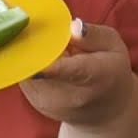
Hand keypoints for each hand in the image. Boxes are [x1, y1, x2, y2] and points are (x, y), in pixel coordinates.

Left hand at [20, 19, 134, 127]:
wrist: (105, 112)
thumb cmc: (111, 71)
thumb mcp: (113, 46)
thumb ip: (93, 34)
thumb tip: (71, 26)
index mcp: (96, 76)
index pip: (72, 71)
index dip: (53, 65)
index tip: (39, 58)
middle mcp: (70, 95)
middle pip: (42, 65)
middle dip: (39, 44)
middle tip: (52, 33)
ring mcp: (50, 102)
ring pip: (29, 67)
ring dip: (34, 52)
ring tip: (56, 50)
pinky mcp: (36, 102)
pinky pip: (24, 72)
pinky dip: (30, 61)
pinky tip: (47, 59)